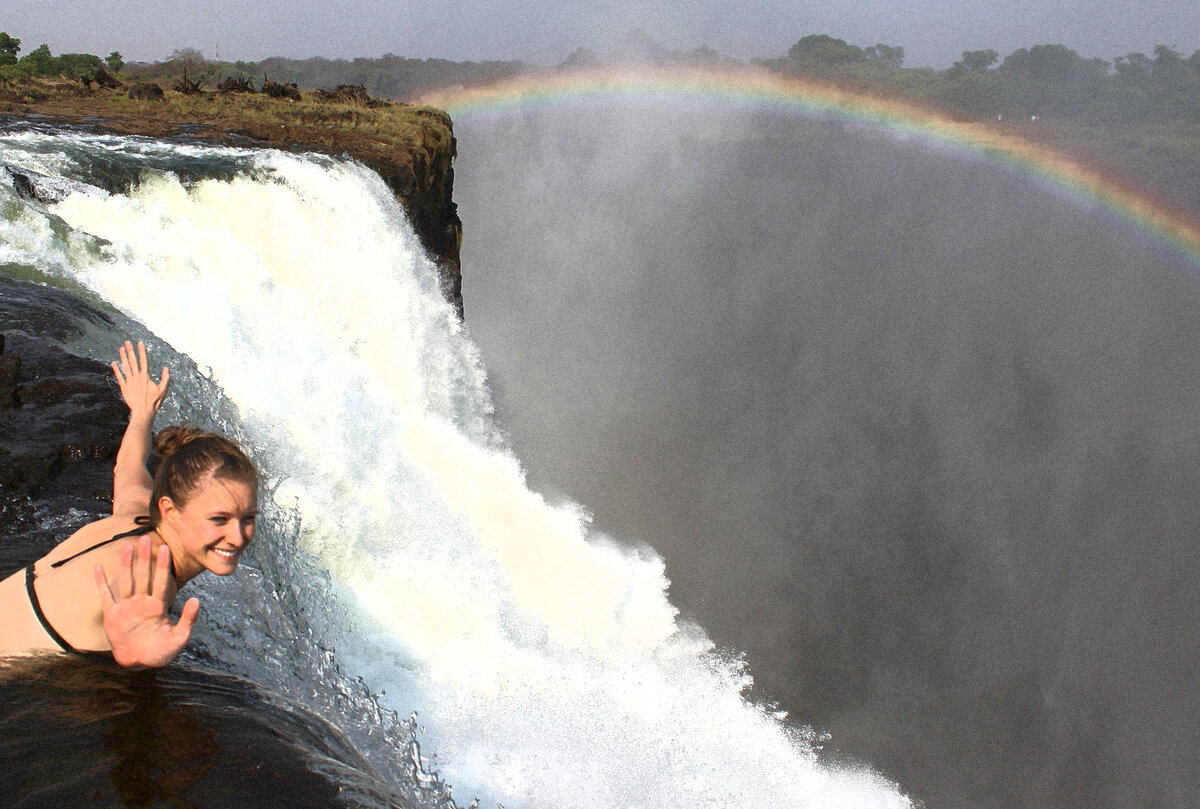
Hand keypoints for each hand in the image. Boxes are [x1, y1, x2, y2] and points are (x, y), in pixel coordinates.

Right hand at [94, 534, 198, 667]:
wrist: (140, 662)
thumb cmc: (161, 652)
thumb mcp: (179, 637)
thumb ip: (188, 619)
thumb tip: (196, 600)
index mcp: (158, 606)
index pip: (161, 580)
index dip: (162, 565)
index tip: (166, 548)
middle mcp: (141, 602)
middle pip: (143, 575)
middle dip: (145, 558)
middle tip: (146, 538)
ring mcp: (126, 607)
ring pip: (126, 580)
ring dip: (126, 564)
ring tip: (127, 546)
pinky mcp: (112, 615)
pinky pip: (106, 595)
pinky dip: (101, 582)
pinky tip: (98, 567)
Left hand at [111, 340, 169, 417]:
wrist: (143, 411)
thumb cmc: (155, 401)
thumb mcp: (163, 390)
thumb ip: (165, 378)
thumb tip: (167, 368)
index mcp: (146, 376)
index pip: (144, 360)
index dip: (142, 351)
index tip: (140, 343)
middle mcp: (137, 377)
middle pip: (133, 361)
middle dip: (130, 350)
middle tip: (127, 342)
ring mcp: (130, 381)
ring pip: (125, 366)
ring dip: (123, 357)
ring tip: (121, 348)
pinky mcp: (124, 387)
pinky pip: (119, 376)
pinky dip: (116, 369)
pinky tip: (114, 363)